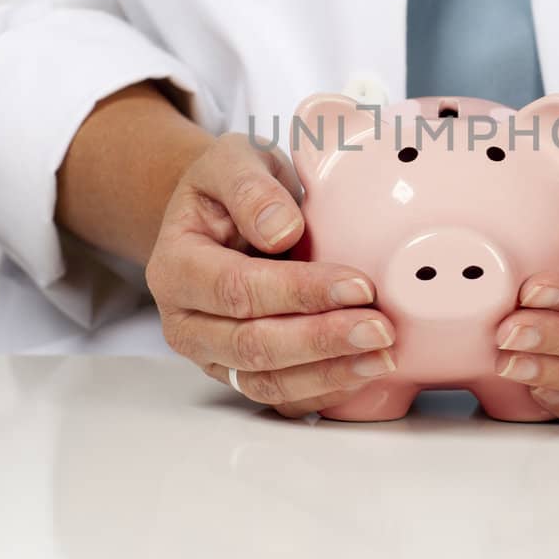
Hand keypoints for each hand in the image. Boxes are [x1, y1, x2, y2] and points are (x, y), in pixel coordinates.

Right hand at [146, 134, 396, 416]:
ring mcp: (211, 354)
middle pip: (252, 345)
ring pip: (265, 381)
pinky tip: (364, 375)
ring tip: (383, 357)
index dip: (300, 292)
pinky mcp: (239, 372)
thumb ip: (250, 187)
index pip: (238, 290)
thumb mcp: (232, 161)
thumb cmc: (230, 187)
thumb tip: (282, 230)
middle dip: (322, 341)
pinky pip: (279, 397)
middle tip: (381, 329)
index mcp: (175, 267)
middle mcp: (185, 321)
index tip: (359, 285)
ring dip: (328, 374)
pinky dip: (322, 392)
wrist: (221, 214)